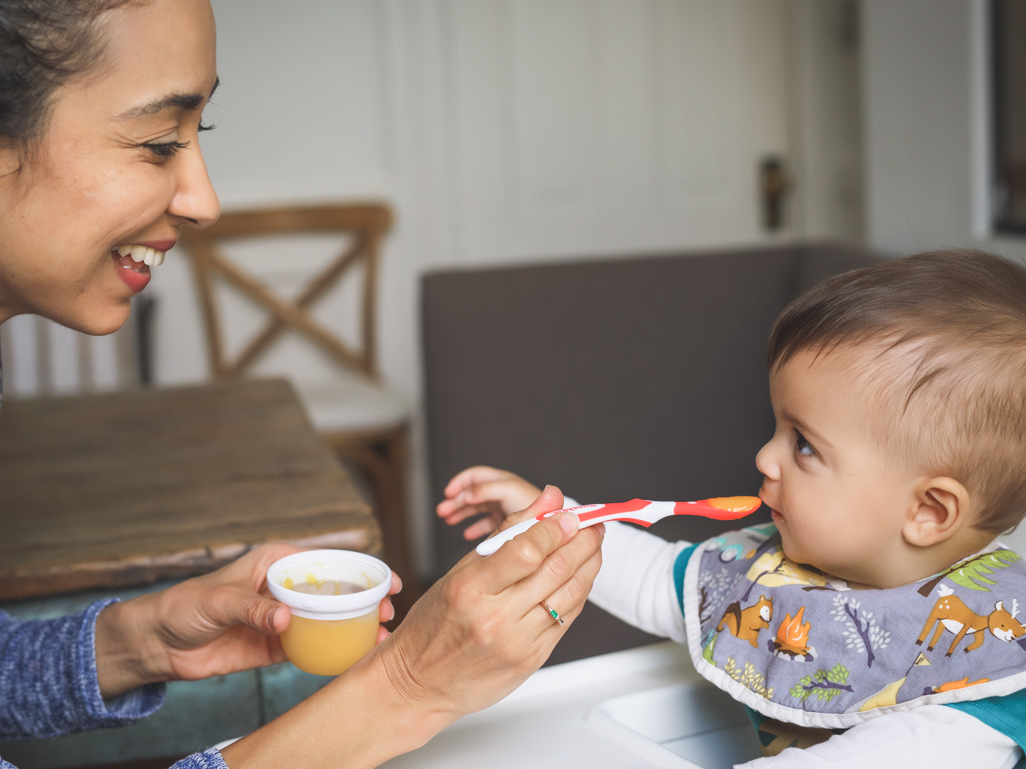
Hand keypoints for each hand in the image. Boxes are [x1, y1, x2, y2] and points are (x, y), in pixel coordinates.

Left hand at [95, 543, 401, 697]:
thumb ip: (254, 608)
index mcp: (275, 562)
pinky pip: (310, 645)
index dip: (360, 569)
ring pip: (328, 618)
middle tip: (388, 612)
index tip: (386, 580)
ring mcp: (282, 616)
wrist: (158, 645)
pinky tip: (353, 654)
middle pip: (335, 590)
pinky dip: (332, 649)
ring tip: (380, 635)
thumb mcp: (219, 602)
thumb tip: (285, 618)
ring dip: (355, 626)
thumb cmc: (184, 607)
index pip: (327, 561)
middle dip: (366, 599)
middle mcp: (284, 587)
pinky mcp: (275, 645)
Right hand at [383, 485, 603, 720]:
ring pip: (570, 595)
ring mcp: (517, 642)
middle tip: (592, 525)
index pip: (526, 551)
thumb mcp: (458, 574)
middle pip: (556, 569)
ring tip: (593, 547)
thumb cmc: (433, 626)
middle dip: (583, 541)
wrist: (420, 684)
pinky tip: (579, 577)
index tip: (569, 515)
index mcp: (471, 589)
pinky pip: (567, 619)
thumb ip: (506, 536)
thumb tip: (545, 501)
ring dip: (589, 565)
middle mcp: (496, 617)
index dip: (555, 528)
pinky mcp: (532, 659)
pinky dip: (578, 593)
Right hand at [437, 465, 542, 539]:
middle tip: (442, 511)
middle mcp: (502, 492)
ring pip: (476, 507)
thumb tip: (468, 494)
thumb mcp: (509, 494)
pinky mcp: (507, 521)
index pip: (475, 476)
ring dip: (461, 512)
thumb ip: (489, 491)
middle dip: (456, 500)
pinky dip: (475, 526)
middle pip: (472, 492)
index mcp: (502, 482)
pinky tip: (466, 534)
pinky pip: (486, 522)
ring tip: (448, 520)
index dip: (460, 483)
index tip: (448, 494)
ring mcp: (503, 507)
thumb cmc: (535, 506)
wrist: (554, 524)